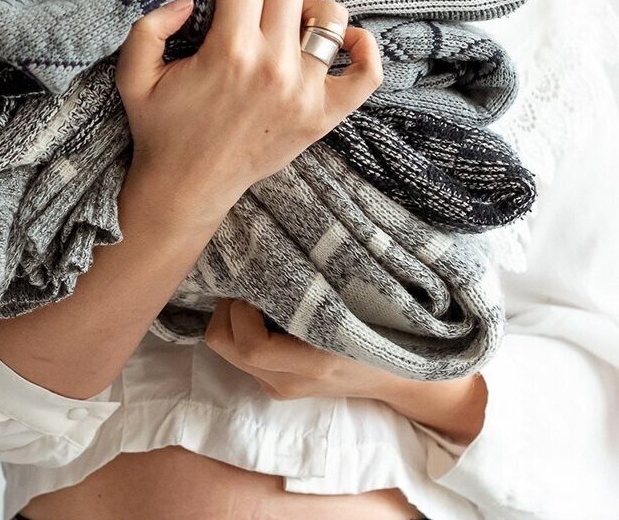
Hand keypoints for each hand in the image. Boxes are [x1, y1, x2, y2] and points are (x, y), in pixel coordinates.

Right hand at [115, 0, 382, 224]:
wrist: (188, 187)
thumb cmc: (162, 128)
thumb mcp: (133, 73)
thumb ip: (150, 24)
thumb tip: (189, 0)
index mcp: (229, 50)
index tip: (219, 8)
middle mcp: (274, 66)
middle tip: (247, 16)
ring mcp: (306, 91)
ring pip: (330, 15)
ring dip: (307, 12)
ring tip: (284, 31)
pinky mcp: (325, 115)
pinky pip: (367, 73)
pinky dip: (363, 50)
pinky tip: (342, 44)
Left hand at [204, 298, 487, 444]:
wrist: (402, 379)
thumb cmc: (384, 330)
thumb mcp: (360, 304)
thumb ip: (321, 283)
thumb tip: (282, 237)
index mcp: (314, 363)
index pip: (249, 345)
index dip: (238, 309)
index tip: (253, 279)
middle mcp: (290, 382)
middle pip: (224, 347)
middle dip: (225, 309)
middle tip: (245, 281)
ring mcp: (281, 388)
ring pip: (227, 351)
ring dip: (232, 318)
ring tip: (253, 292)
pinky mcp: (278, 386)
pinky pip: (241, 355)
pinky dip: (240, 329)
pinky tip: (260, 308)